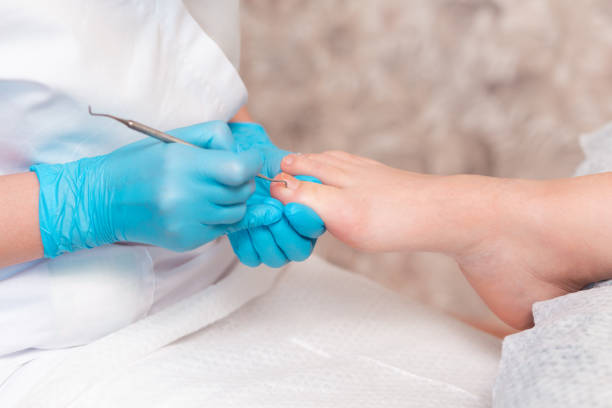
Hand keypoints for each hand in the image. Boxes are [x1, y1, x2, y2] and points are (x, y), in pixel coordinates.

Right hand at [32, 121, 281, 256]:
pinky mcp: (186, 240)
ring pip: (237, 212)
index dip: (250, 163)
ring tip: (211, 191)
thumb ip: (214, 139)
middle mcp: (186, 196)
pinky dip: (220, 218)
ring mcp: (187, 222)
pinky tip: (201, 207)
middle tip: (226, 175)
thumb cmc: (140, 163)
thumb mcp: (173, 138)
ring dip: (233, 201)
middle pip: (242, 191)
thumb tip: (245, 153)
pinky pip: (223, 229)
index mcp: (183, 165)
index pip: (239, 169)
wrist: (102, 200)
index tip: (247, 160)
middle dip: (242, 181)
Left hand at [226, 123, 324, 266]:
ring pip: (276, 258)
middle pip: (299, 250)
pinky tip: (243, 223)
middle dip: (285, 232)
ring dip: (266, 238)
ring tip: (256, 215)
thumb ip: (299, 173)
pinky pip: (251, 257)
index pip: (315, 229)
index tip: (290, 207)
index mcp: (309, 215)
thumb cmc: (264, 164)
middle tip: (272, 211)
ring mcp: (274, 245)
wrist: (240, 166)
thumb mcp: (283, 162)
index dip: (305, 221)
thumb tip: (306, 183)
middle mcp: (295, 235)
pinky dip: (247, 242)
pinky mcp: (251, 250)